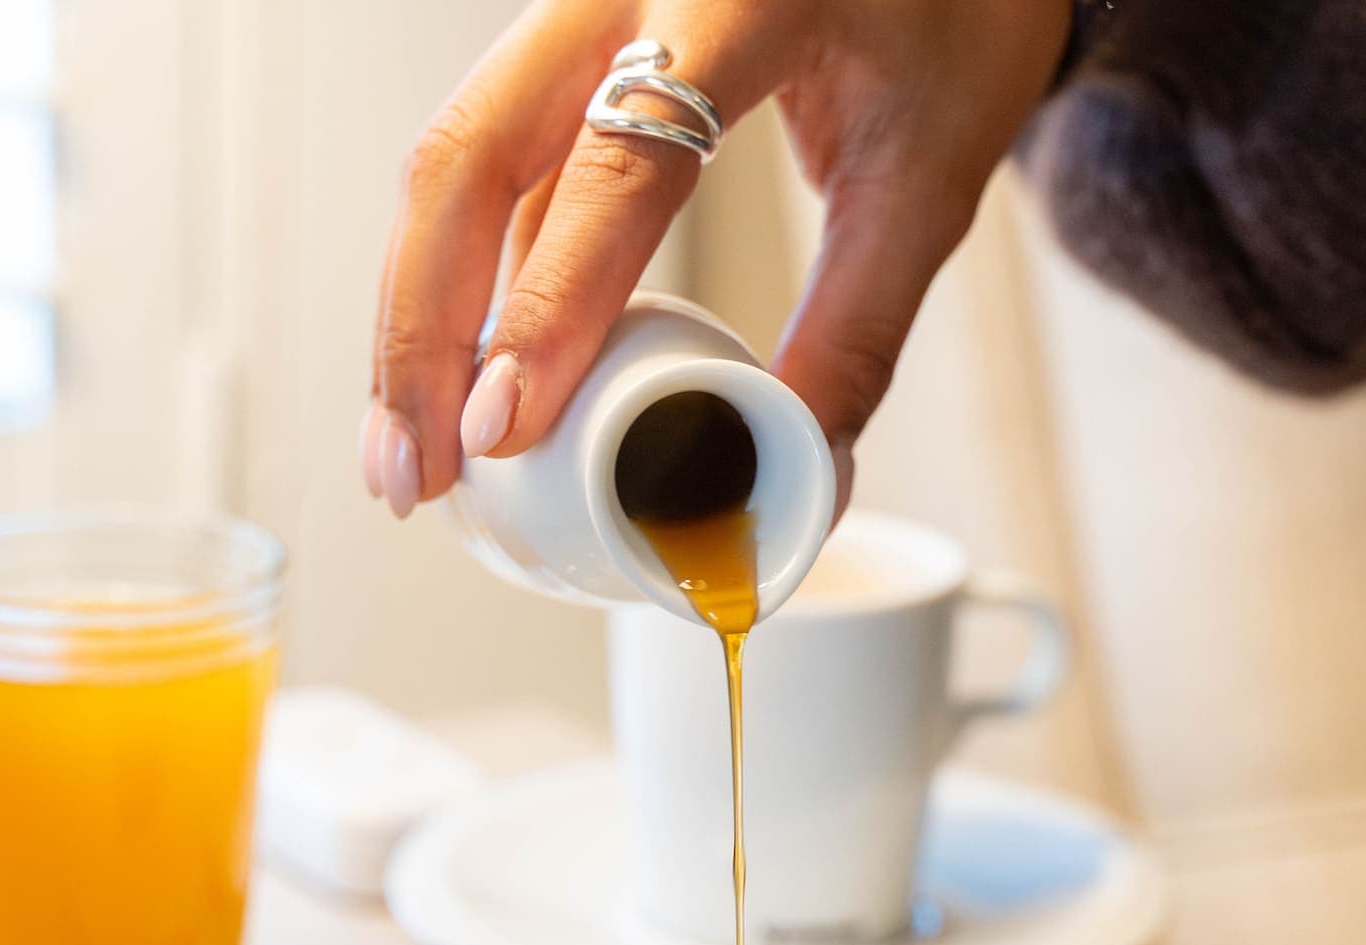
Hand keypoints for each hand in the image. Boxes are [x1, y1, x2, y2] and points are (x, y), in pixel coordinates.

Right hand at [360, 0, 1071, 518]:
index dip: (551, 305)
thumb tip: (796, 477)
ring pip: (455, 157)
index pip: (620, 160)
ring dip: (416, 316)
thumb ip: (858, 330)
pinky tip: (457, 381)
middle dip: (425, 331)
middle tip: (420, 476)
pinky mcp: (566, 51)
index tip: (506, 426)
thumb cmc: (952, 17)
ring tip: (413, 456)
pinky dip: (459, 281)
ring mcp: (578, 9)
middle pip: (473, 153)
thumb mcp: (930, 177)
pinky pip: (491, 165)